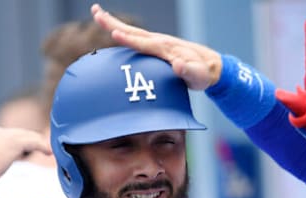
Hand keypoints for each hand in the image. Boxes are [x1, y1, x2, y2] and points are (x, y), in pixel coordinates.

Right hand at [0, 127, 49, 187]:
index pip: (6, 136)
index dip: (18, 143)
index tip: (25, 152)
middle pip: (19, 133)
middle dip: (31, 141)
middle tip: (41, 149)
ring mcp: (5, 136)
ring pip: (27, 136)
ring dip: (39, 143)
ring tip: (48, 150)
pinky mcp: (14, 142)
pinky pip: (33, 142)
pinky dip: (42, 146)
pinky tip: (49, 152)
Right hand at [91, 3, 221, 90]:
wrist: (210, 66)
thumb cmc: (202, 74)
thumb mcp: (198, 76)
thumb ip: (188, 71)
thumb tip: (178, 65)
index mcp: (166, 48)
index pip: (144, 43)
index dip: (129, 40)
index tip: (114, 35)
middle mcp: (159, 41)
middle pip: (133, 31)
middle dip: (114, 23)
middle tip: (96, 12)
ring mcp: (157, 42)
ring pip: (132, 31)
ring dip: (114, 23)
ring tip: (97, 14)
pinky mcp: (156, 46)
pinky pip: (135, 37)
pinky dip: (122, 32)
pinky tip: (112, 31)